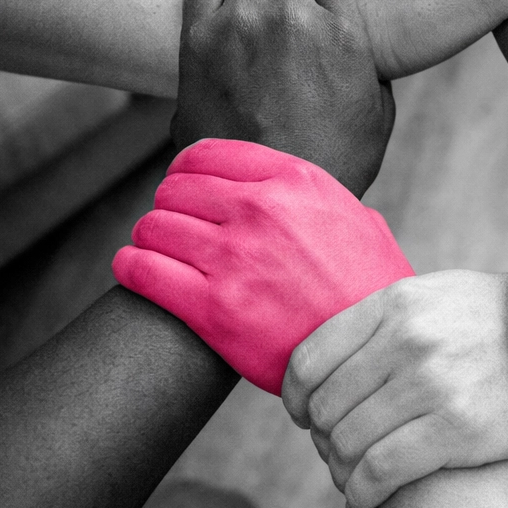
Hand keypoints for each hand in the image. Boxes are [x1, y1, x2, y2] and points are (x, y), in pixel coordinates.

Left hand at [112, 139, 413, 393]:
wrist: (376, 353)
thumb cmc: (372, 291)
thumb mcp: (361, 223)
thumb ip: (320, 200)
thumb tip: (303, 199)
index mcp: (296, 181)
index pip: (207, 154)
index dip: (185, 170)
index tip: (184, 188)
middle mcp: (262, 210)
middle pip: (175, 188)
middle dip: (170, 207)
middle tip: (176, 230)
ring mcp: (236, 258)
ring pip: (153, 227)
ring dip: (149, 239)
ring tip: (158, 253)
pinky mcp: (214, 309)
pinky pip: (142, 271)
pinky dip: (131, 267)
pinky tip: (137, 271)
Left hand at [171, 0, 391, 197]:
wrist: (271, 199)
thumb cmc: (331, 165)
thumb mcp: (377, 115)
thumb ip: (372, 68)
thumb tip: (366, 50)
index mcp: (344, 31)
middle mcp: (293, 17)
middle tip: (282, 5)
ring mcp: (243, 24)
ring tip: (252, 10)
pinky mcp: (200, 38)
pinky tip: (223, 13)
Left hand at [281, 271, 507, 507]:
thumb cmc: (494, 327)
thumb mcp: (439, 297)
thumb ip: (383, 320)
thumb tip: (318, 368)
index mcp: (397, 303)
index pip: (310, 359)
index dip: (296, 399)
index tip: (305, 416)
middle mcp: (409, 338)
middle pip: (324, 408)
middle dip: (322, 439)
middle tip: (338, 452)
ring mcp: (433, 383)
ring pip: (345, 444)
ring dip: (340, 473)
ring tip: (352, 480)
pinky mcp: (457, 429)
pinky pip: (379, 472)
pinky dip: (359, 495)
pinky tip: (363, 502)